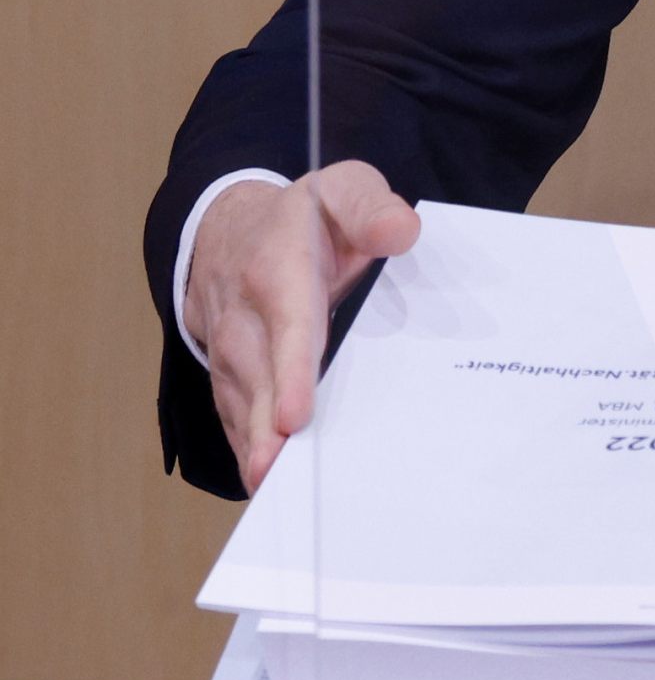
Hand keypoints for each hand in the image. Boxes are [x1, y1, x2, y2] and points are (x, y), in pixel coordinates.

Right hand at [182, 164, 419, 493]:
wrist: (230, 229)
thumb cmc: (305, 218)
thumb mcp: (342, 189)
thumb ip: (370, 206)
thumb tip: (401, 232)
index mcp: (279, 269)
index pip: (288, 323)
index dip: (290, 371)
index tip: (294, 415)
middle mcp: (245, 316)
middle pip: (255, 377)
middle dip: (265, 427)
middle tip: (279, 473)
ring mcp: (230, 350)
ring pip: (239, 403)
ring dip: (253, 446)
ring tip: (274, 490)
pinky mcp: (227, 375)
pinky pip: (234, 414)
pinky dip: (248, 448)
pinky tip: (270, 485)